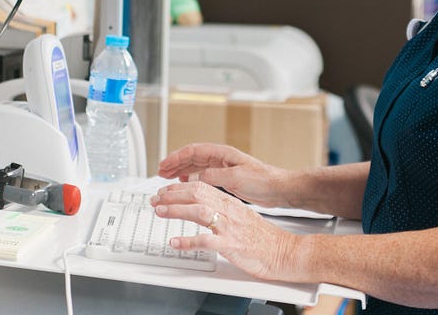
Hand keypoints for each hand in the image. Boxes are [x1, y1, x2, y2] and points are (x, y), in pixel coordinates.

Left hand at [151, 180, 298, 280]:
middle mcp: (229, 211)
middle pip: (196, 194)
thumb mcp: (241, 216)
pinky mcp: (231, 245)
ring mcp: (229, 227)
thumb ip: (223, 210)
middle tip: (155, 199)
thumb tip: (205, 207)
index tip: (164, 192)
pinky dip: (188, 241)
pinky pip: (206, 241)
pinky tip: (175, 243)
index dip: (179, 188)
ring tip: (160, 212)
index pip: (201, 186)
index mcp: (230, 203)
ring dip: (176, 211)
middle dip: (172, 195)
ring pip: (199, 212)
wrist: (282, 251)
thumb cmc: (263, 238)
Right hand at [157, 143, 289, 208]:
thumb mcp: (235, 177)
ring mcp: (224, 168)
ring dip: (181, 170)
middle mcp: (222, 158)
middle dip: (175, 163)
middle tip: (160, 171)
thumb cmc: (262, 180)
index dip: (176, 157)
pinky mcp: (227, 178)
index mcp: (223, 154)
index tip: (163, 165)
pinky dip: (191, 177)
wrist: (278, 188)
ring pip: (196, 166)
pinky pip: (203, 175)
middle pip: (192, 157)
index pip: (193, 151)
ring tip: (168, 177)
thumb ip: (214, 175)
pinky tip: (187, 182)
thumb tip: (195, 176)